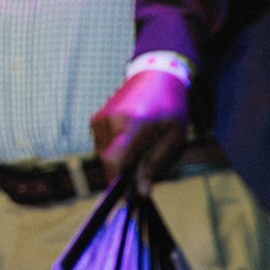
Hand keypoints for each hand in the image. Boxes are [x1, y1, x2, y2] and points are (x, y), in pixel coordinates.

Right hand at [91, 67, 189, 194]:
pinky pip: (100, 143)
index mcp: (132, 125)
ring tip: (140, 149)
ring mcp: (100, 117)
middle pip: (107, 161)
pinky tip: (130, 141)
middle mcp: (111, 120)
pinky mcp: (96, 117)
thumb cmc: (170, 107)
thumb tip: (140, 192)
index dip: (118, 182)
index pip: (113, 161)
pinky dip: (113, 149)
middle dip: (122, 172)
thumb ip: (154, 165)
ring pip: (102, 153)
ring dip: (118, 160)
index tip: (129, 194)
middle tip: (142, 171)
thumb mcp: (172, 138)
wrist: (156, 75)